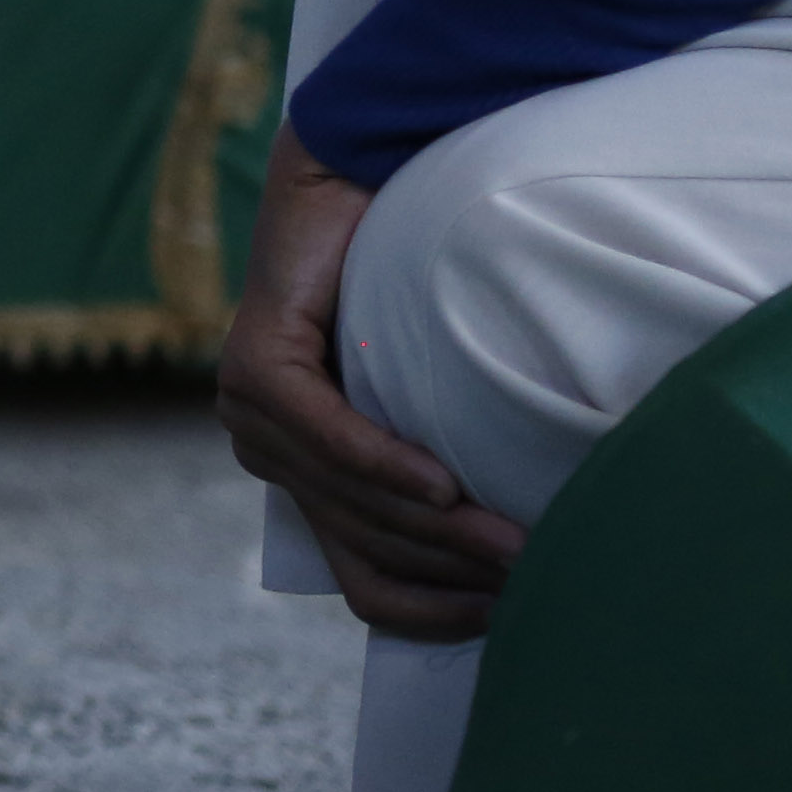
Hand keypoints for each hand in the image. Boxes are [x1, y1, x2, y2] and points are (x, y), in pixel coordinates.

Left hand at [215, 133, 523, 640]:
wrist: (354, 175)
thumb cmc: (407, 280)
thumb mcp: (427, 390)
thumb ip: (442, 462)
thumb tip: (524, 555)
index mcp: (306, 474)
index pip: (370, 584)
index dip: (438, 613)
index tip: (512, 617)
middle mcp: (269, 453)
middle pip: (371, 548)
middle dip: (458, 572)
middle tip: (538, 578)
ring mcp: (253, 413)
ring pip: (355, 502)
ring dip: (439, 530)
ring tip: (514, 543)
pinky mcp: (255, 368)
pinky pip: (327, 439)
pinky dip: (386, 466)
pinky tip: (441, 488)